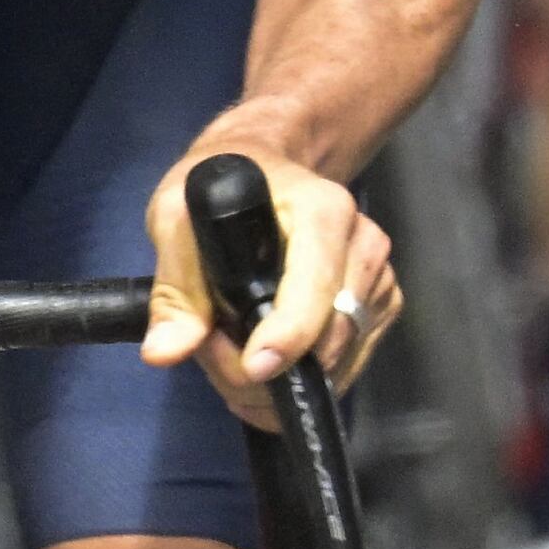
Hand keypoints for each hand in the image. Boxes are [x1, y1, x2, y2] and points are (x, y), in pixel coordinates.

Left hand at [138, 148, 393, 432]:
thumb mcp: (176, 218)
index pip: (316, 287)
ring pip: (338, 360)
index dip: (287, 336)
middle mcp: (363, 243)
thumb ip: (174, 287)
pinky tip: (267, 355)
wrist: (264, 171)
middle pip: (329, 337)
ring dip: (282, 378)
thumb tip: (165, 350)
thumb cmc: (220, 189)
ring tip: (232, 353)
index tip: (253, 368)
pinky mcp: (382, 304)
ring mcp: (379, 277)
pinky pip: (348, 363)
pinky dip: (305, 375)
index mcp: (323, 211)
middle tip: (211, 354)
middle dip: (269, 369)